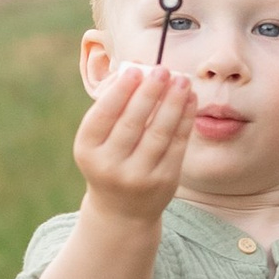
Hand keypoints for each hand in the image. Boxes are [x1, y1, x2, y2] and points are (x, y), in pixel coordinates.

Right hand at [72, 61, 195, 224]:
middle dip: (150, 93)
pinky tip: (190, 99)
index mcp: (87, 150)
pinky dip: (186, 119)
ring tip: (182, 80)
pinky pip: (177, 144)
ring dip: (173, 103)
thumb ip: (113, 106)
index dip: (120, 92)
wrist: (121, 210)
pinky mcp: (164, 181)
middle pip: (133, 123)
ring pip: (159, 133)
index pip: (103, 116)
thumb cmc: (110, 159)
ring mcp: (138, 176)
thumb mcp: (100, 139)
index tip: (136, 70)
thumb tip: (137, 68)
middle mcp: (110, 165)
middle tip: (162, 69)